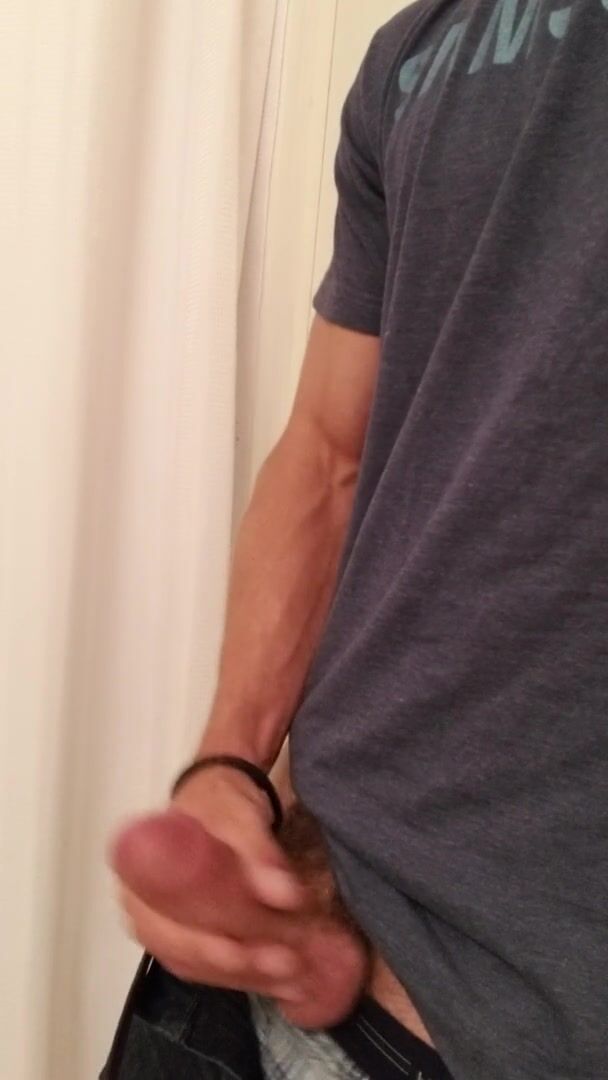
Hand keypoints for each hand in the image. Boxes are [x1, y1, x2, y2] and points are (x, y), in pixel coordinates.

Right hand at [110, 766, 367, 1027]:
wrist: (217, 798)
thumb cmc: (220, 803)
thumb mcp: (240, 816)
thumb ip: (259, 853)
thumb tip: (285, 895)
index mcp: (138, 872)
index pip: (164, 920)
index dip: (201, 943)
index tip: (242, 952)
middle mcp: (141, 908)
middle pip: (183, 950)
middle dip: (236, 964)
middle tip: (286, 964)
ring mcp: (164, 928)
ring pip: (201, 966)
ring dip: (247, 976)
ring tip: (295, 979)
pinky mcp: (190, 939)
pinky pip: (212, 967)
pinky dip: (248, 975)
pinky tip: (284, 980)